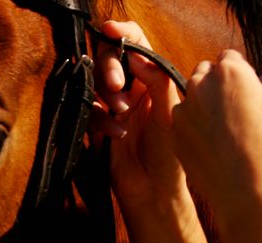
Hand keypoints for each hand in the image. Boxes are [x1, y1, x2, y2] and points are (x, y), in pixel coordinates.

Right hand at [90, 20, 185, 211]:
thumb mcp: (170, 110)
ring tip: (122, 114)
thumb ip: (157, 78)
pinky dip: (101, 119)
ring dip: (105, 94)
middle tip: (116, 83)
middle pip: (109, 58)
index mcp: (153, 79)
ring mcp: (113, 106)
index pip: (136, 44)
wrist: (156, 192)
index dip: (122, 33)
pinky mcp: (97, 125)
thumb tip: (134, 53)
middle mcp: (132, 88)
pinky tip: (117, 133)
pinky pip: (90, 111)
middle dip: (109, 66)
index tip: (111, 31)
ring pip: (95, 83)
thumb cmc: (172, 154)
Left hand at [172, 50, 261, 218]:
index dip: (238, 74)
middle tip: (231, 111)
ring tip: (222, 135)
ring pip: (190, 101)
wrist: (249, 189)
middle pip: (203, 73)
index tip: (244, 90)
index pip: (228, 58)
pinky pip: (182, 126)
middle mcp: (201, 84)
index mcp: (231, 72)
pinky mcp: (173, 134)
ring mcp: (183, 110)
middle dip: (214, 86)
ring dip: (201, 109)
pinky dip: (192, 133)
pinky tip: (211, 151)